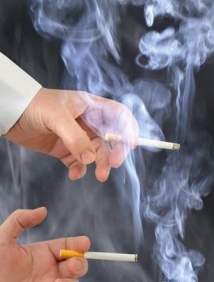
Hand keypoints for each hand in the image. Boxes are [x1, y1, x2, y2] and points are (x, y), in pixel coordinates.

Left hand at [0, 207, 89, 281]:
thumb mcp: (1, 240)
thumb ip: (20, 221)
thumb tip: (43, 210)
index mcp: (42, 255)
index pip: (69, 247)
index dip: (79, 244)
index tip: (84, 243)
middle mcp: (49, 273)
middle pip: (77, 268)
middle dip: (80, 265)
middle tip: (72, 264)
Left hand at [4, 88, 138, 181]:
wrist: (8, 112)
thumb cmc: (32, 104)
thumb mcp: (56, 117)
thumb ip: (75, 138)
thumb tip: (91, 158)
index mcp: (90, 106)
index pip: (118, 115)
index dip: (128, 128)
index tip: (132, 143)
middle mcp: (88, 122)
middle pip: (111, 139)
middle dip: (114, 153)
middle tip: (112, 165)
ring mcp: (78, 137)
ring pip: (97, 154)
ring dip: (100, 166)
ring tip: (99, 176)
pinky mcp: (66, 150)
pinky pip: (80, 163)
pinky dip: (80, 170)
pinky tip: (74, 173)